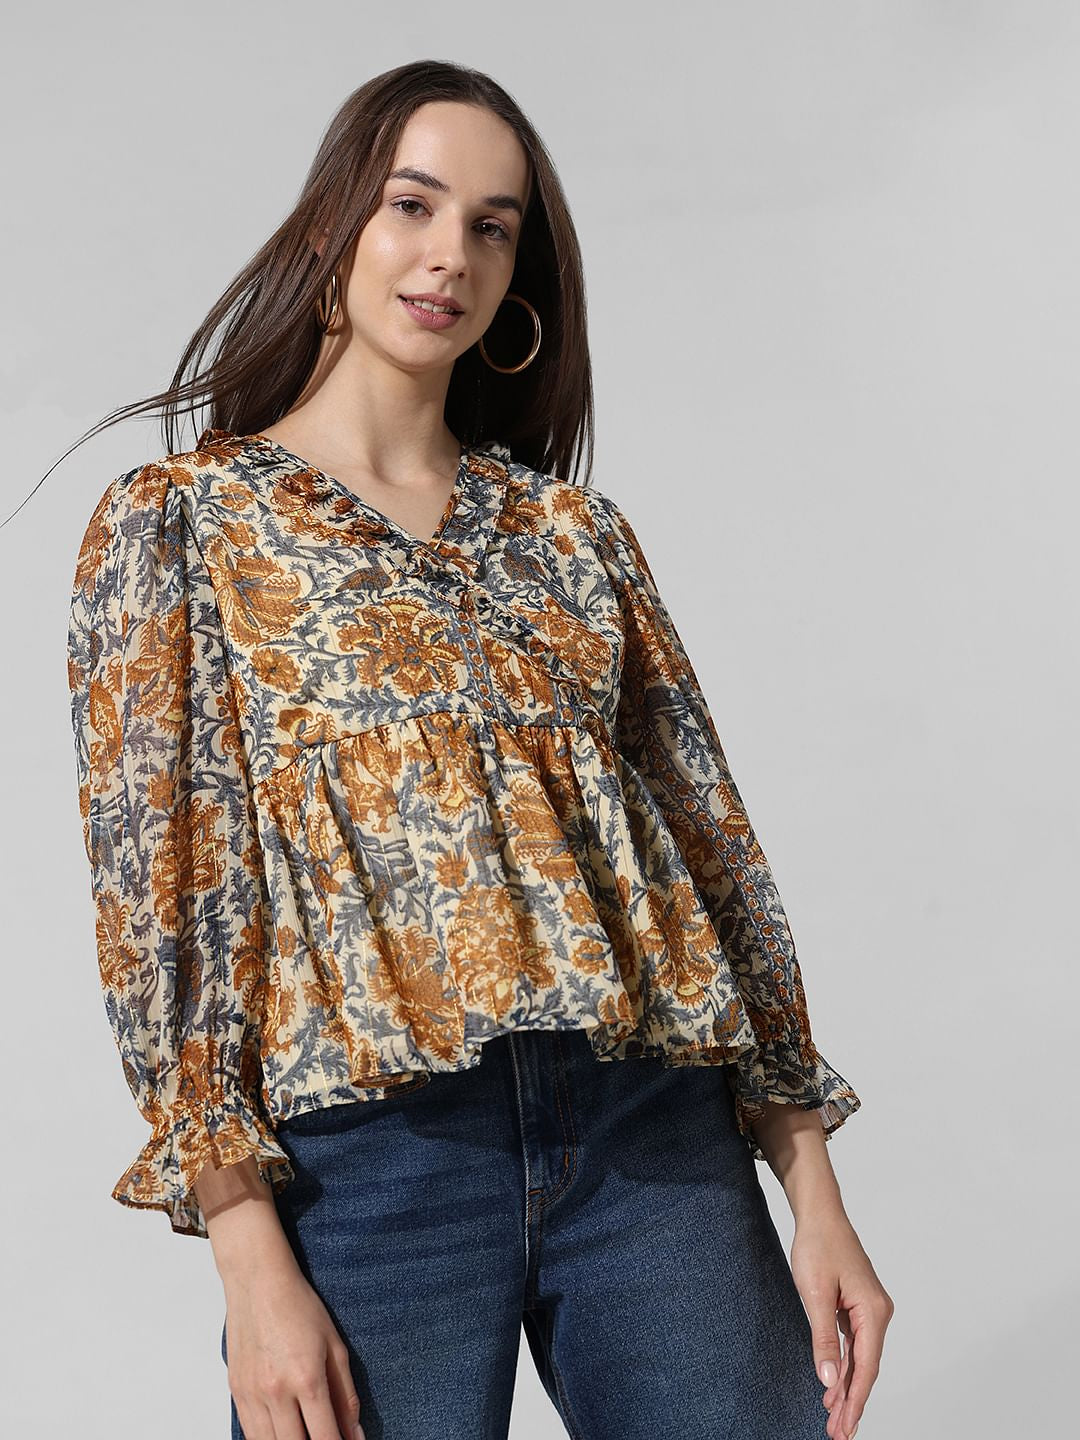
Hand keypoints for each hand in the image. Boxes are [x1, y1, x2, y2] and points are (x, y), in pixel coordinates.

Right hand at [223, 1262, 364, 1439]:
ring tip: (305, 1433)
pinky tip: (283, 1432)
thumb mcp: (335, 1347)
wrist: (258, 1283)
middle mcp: (276, 1392)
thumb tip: (354, 1434)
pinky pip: (250, 1433)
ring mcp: (252, 1395)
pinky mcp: (236, 1393)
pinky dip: (268, 1438)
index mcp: (307, 1379)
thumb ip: (345, 1395)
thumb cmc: (298, 1307)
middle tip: (325, 1436)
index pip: (324, 1438)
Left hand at [790, 1212, 893, 1439]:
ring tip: (834, 1418)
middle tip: (838, 1433)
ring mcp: (869, 1309)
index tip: (847, 1427)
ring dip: (846, 1387)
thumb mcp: (814, 1294)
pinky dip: (843, 1365)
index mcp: (873, 1311)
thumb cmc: (818, 1245)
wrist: (819, 1213)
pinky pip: (853, 1344)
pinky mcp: (857, 1305)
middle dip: (851, 1401)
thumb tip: (828, 1378)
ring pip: (859, 1358)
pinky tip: (833, 1385)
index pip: (866, 1366)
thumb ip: (823, 1338)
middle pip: (865, 1367)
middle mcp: (877, 1312)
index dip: (855, 1400)